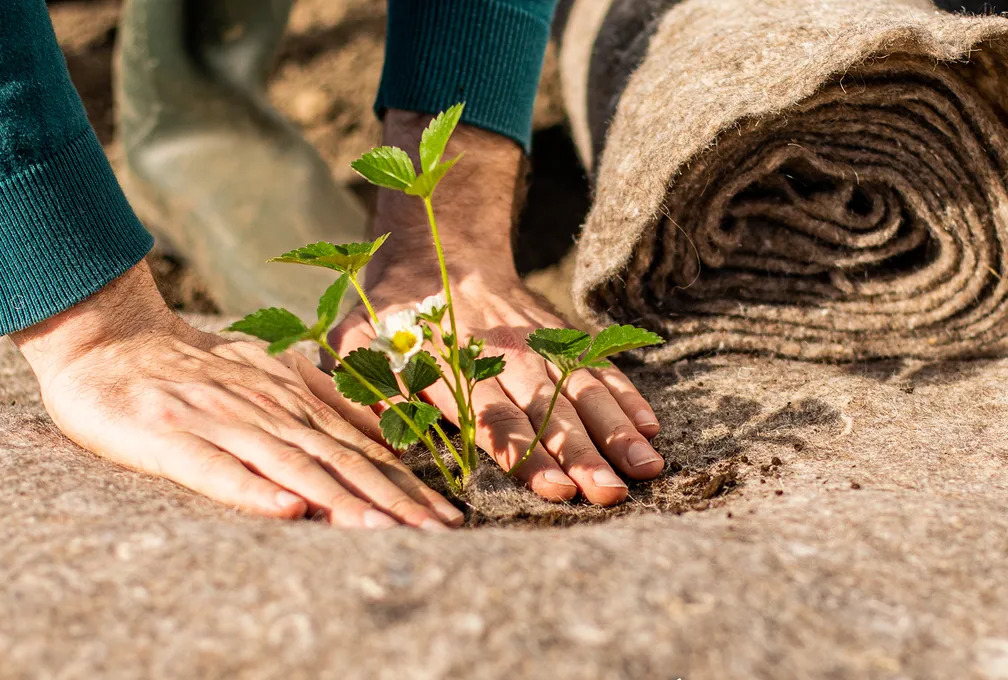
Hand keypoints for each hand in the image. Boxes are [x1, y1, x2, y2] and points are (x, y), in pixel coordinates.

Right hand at [13, 260, 461, 528]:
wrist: (110, 337)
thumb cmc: (195, 366)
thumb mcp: (271, 372)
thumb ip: (327, 401)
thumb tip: (392, 434)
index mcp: (293, 398)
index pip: (361, 449)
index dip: (406, 485)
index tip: (447, 518)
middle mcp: (266, 409)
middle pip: (339, 460)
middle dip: (392, 500)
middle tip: (435, 533)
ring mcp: (220, 421)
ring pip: (289, 465)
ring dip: (339, 498)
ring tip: (381, 529)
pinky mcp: (169, 437)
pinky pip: (215, 469)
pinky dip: (251, 490)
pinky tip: (287, 511)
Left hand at [327, 112, 664, 506]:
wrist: (439, 249)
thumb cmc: (391, 318)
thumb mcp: (357, 344)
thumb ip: (368, 389)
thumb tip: (386, 438)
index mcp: (447, 361)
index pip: (489, 413)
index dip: (521, 450)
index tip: (550, 486)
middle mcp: (498, 351)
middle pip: (545, 406)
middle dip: (579, 452)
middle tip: (608, 492)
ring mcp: (535, 340)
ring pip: (580, 386)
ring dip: (614, 429)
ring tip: (646, 469)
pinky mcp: (558, 333)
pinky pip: (598, 363)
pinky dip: (625, 393)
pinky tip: (649, 428)